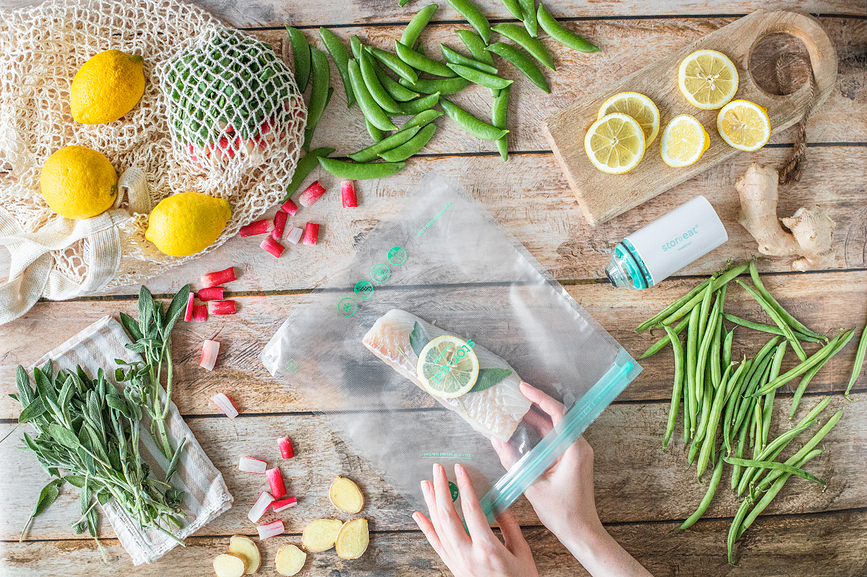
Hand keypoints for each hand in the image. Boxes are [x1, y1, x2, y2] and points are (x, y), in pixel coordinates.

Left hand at [413, 462, 538, 576]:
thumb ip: (509, 525)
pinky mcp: (453, 567)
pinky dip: (425, 528)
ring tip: (426, 484)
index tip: (460, 469)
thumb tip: (498, 501)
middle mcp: (468, 555)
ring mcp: (457, 562)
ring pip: (438, 528)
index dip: (464, 486)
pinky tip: (419, 514)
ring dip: (431, 503)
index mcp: (488, 548)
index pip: (471, 510)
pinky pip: (435, 544)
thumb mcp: (522, 552)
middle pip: (448, 516)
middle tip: (438, 469)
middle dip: (441, 489)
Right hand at [492, 382, 652, 576]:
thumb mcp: (532, 485)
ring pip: (555, 427)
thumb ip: (512, 461)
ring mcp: (577, 452)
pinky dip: (540, 432)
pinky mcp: (572, 459)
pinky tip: (523, 429)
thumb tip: (496, 440)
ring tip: (515, 409)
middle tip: (514, 395)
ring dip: (536, 418)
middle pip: (557, 417)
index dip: (539, 398)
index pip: (558, 413)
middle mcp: (579, 446)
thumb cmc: (562, 513)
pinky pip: (555, 439)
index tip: (523, 388)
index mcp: (574, 449)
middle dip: (535, 404)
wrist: (582, 532)